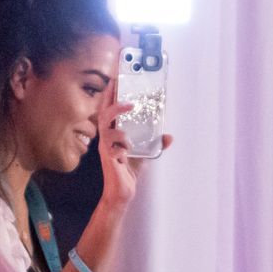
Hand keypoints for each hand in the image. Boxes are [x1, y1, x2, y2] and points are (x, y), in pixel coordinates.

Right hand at [97, 81, 170, 209]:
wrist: (123, 191)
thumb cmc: (129, 170)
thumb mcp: (146, 153)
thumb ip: (155, 143)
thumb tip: (169, 136)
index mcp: (114, 133)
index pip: (110, 110)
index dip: (111, 95)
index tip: (115, 79)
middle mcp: (107, 138)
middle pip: (103, 113)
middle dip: (110, 99)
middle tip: (121, 91)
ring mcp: (105, 147)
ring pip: (105, 127)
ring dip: (118, 120)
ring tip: (130, 118)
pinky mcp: (108, 158)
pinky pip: (110, 146)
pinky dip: (121, 144)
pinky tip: (127, 150)